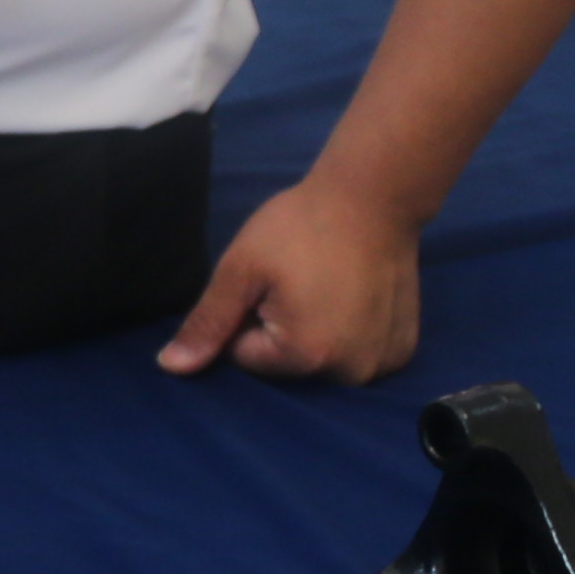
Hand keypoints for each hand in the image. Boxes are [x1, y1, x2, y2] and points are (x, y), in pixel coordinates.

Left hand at [161, 175, 427, 383]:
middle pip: (285, 366)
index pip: (245, 356)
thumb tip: (172, 368)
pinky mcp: (402, 350)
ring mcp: (382, 365)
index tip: (268, 283)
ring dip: (315, 332)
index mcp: (305, 357)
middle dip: (280, 330)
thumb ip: (208, 322)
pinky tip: (354, 295)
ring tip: (325, 286)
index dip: (246, 316)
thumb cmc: (300, 227)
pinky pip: (357, 354)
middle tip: (297, 282)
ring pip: (321, 362)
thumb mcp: (241, 269)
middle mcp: (349, 375)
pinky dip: (350, 332)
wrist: (375, 198)